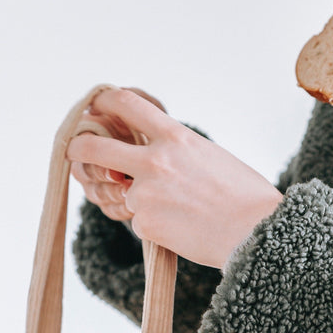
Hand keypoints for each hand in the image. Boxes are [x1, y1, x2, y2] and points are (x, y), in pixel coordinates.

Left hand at [67, 87, 283, 268]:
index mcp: (176, 137)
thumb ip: (174, 150)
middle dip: (78, 149)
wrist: (256, 231)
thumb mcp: (208, 156)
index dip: (104, 102)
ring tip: (180, 209)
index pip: (127, 105)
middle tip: (76, 152)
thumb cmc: (243, 193)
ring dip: (139, 200)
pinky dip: (157, 225)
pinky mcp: (144, 224)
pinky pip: (139, 221)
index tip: (96, 106)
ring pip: (122, 193)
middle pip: (94, 148)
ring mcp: (145, 194)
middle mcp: (155, 161)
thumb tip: (144, 154)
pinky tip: (184, 227)